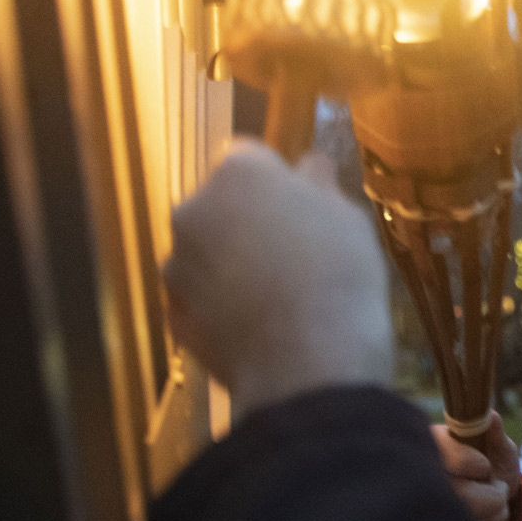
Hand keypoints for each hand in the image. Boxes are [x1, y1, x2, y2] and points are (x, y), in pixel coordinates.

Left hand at [165, 143, 392, 417]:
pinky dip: (220, 305)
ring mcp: (175, 267)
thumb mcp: (348, 218)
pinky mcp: (172, 316)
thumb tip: (307, 167)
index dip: (277, 178)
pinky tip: (258, 326)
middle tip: (293, 253)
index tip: (304, 205)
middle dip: (247, 221)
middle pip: (220, 205)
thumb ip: (318, 184)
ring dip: (230, 263)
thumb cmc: (339, 276)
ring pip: (205, 253)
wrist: (308, 365)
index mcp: (237, 176)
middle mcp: (192, 212)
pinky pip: (199, 298)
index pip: (248, 154)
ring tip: (276, 297)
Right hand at [432, 415, 517, 520]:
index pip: (446, 458)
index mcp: (431, 448)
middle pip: (459, 495)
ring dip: (497, 515)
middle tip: (499, 489)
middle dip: (493, 497)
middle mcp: (422, 478)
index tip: (484, 467)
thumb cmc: (493, 463)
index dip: (471, 464)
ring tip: (497, 505)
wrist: (493, 498)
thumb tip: (492, 417)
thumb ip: (495, 432)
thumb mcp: (497, 444)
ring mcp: (426, 511)